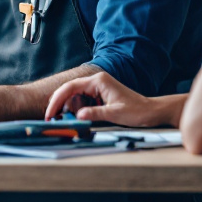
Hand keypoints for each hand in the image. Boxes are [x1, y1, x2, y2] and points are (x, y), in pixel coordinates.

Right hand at [45, 70, 163, 126]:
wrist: (151, 111)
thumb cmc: (137, 111)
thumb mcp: (115, 114)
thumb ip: (95, 114)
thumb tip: (77, 116)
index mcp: (98, 81)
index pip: (70, 87)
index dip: (57, 99)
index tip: (50, 113)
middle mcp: (96, 82)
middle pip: (69, 90)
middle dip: (59, 104)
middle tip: (51, 118)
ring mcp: (97, 88)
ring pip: (74, 96)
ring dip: (67, 107)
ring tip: (61, 119)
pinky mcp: (99, 95)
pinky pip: (82, 100)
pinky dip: (76, 109)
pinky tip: (74, 117)